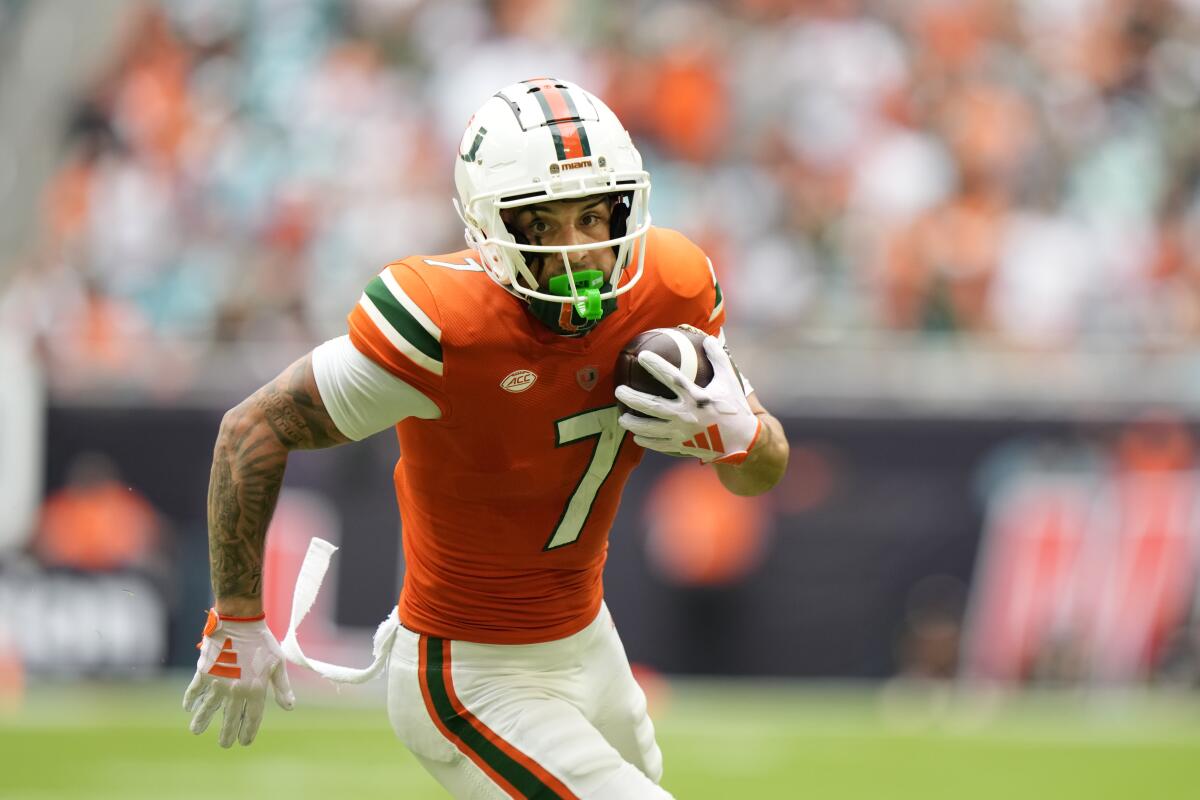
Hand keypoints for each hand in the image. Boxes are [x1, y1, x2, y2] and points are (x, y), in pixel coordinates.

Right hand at [183, 608, 294, 747]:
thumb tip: (290, 708)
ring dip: (201, 722)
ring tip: (196, 730)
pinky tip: (188, 708)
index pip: (252, 718)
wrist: (239, 621)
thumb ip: (282, 688)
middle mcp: (236, 690)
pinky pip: (194, 691)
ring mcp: (218, 683)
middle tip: (224, 744)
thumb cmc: (262, 641)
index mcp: (256, 689)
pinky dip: (190, 700)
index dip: (248, 732)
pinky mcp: (204, 673)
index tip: (244, 742)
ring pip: (207, 709)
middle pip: (230, 719)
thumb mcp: (277, 663)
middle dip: (227, 734)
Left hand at [616, 336, 761, 464]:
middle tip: (618, 390)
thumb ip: (719, 359)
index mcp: (697, 397)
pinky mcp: (682, 447)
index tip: (642, 357)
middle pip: (653, 406)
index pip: (672, 378)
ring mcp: (682, 433)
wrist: (742, 442)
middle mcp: (686, 415)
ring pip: (651, 429)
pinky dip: (646, 440)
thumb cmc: (734, 408)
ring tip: (622, 417)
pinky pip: (659, 445)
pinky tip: (636, 436)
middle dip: (633, 398)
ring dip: (634, 423)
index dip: (656, 366)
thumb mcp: (730, 381)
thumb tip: (708, 338)